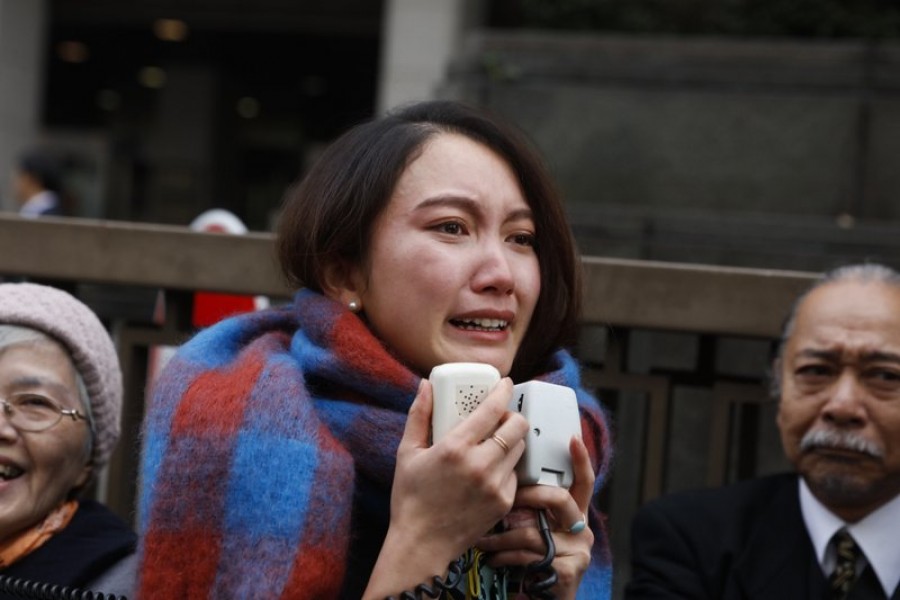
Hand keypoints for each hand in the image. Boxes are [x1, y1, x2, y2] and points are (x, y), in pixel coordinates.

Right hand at [363, 378, 528, 598]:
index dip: (503, 391)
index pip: (492, 410)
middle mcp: (480, 465)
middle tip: (501, 417)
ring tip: (495, 443)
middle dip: (513, 416)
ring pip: (520, 449)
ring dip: (512, 441)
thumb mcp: (407, 453)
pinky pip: (515, 475)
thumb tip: (426, 385)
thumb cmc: (410, 498)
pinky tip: (490, 471)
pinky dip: (507, 468)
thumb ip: (419, 415)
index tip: (505, 383)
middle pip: (517, 427)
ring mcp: (495, 486)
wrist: (421, 545)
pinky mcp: (504, 503)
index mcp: (455, 448)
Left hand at [475, 436, 595, 599]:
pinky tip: (493, 559)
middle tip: (503, 502)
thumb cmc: (531, 559)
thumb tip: (505, 478)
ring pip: (534, 531)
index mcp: (574, 512)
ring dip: (502, 536)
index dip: (581, 459)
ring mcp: (578, 549)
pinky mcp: (569, 570)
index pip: (583, 481)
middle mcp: (581, 527)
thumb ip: (528, 506)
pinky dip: (506, 556)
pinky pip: (530, 555)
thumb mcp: (532, 527)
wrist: (540, 598)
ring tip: (484, 540)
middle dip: (526, 496)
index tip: (572, 438)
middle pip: (558, 498)